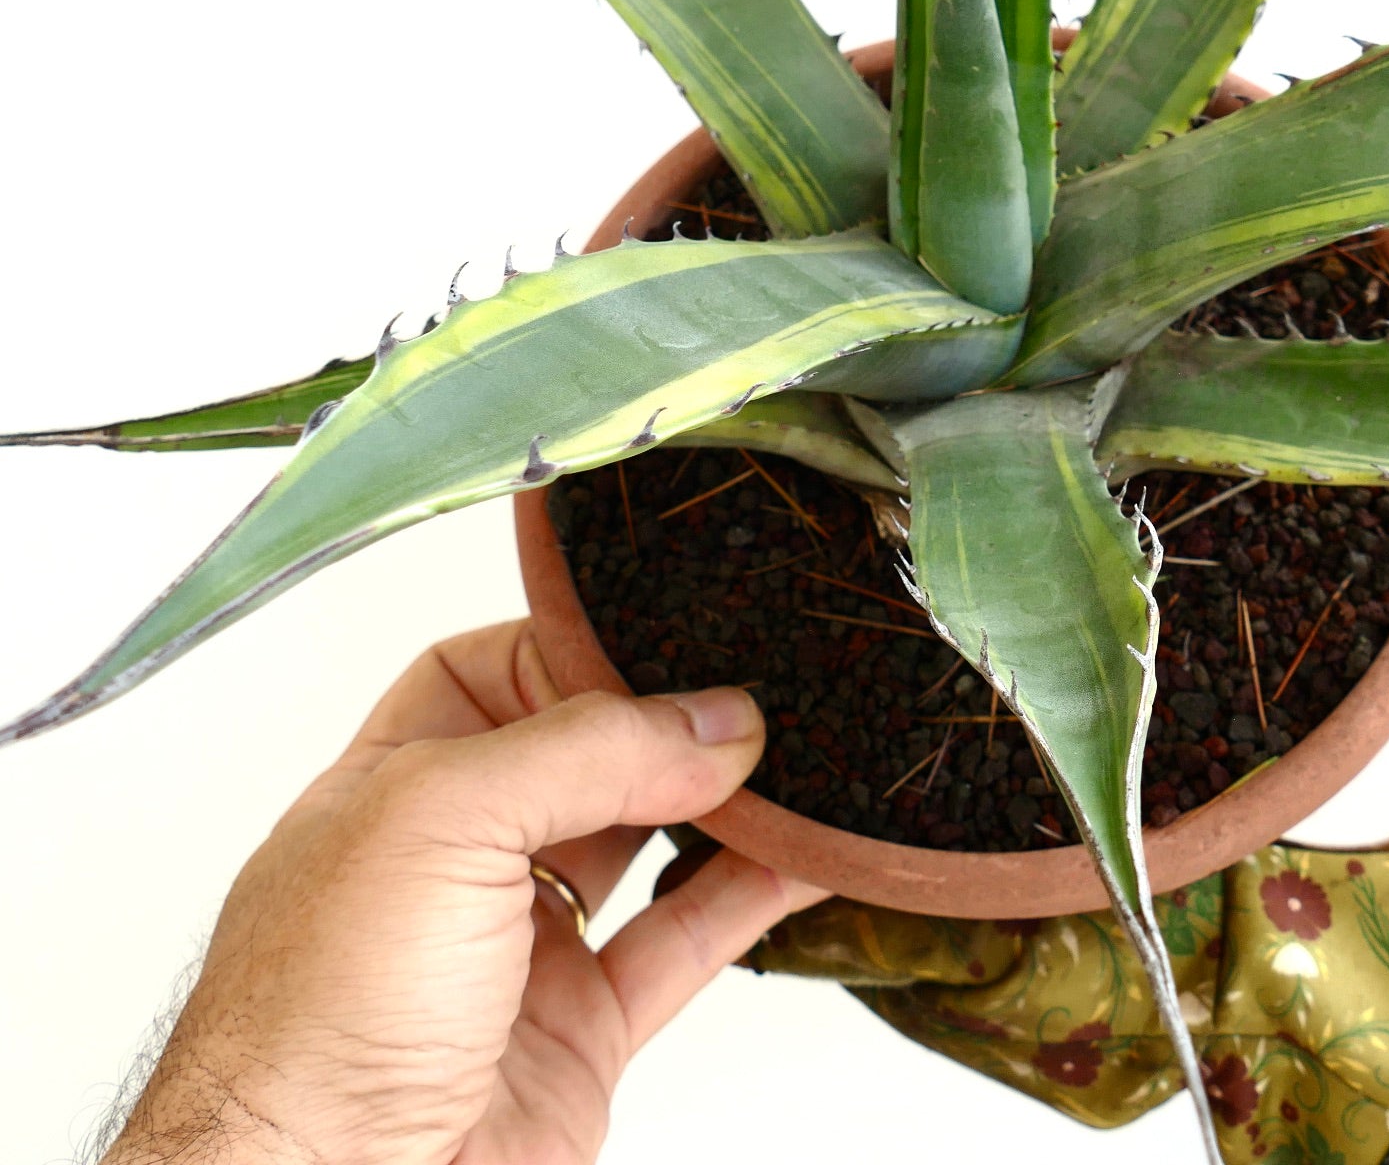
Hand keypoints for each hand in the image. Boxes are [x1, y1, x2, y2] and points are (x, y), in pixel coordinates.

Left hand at [104, 619, 822, 1164]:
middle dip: (667, 719)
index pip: (490, 676)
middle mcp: (458, 862)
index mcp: (391, 790)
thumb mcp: (438, 822)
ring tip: (796, 752)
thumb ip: (584, 753)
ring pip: (646, 844)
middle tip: (753, 689)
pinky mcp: (583, 1033)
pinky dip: (752, 895)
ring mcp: (523, 950)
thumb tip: (713, 720)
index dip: (573, 646)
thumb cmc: (311, 1024)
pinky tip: (803, 851)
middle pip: (584, 756)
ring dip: (722, 800)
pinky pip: (686, 941)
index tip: (665, 630)